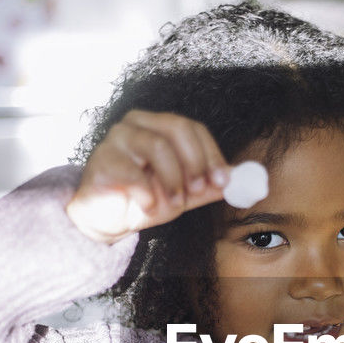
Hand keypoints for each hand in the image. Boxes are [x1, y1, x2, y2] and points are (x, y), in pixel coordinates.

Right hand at [66, 110, 229, 242]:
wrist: (107, 219)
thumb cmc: (144, 199)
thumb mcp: (183, 195)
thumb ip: (208, 186)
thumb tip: (239, 180)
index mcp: (160, 126)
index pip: (193, 128)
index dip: (211, 154)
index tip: (223, 181)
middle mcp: (138, 123)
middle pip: (177, 127)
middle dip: (195, 161)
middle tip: (200, 190)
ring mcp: (118, 137)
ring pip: (157, 146)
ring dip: (173, 180)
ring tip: (174, 204)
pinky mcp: (103, 158)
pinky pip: (133, 172)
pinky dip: (147, 194)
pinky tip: (147, 206)